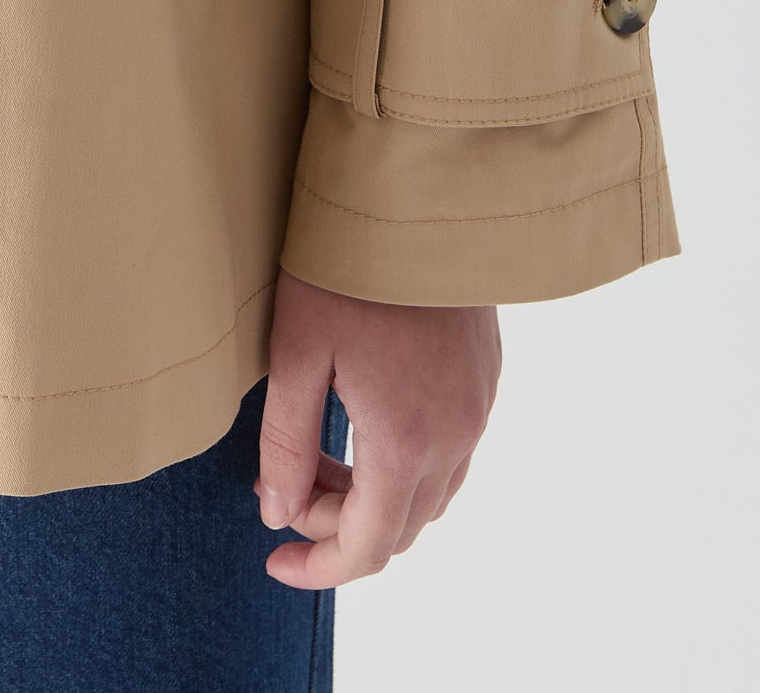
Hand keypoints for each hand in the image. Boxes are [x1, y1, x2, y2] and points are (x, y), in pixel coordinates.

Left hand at [254, 266, 499, 588]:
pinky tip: (361, 416)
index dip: (319, 568)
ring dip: (371, 492)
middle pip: (399, 525)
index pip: (368, 546)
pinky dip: (403, 460)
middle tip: (282, 486)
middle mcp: (455, 435)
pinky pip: (450, 450)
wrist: (418, 192)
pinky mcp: (484, 375)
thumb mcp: (297, 351)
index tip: (275, 561)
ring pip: (428, 491)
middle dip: (335, 523)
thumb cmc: (347, 265)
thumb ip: (287, 443)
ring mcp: (477, 405)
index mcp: (407, 441)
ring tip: (314, 452)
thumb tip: (278, 516)